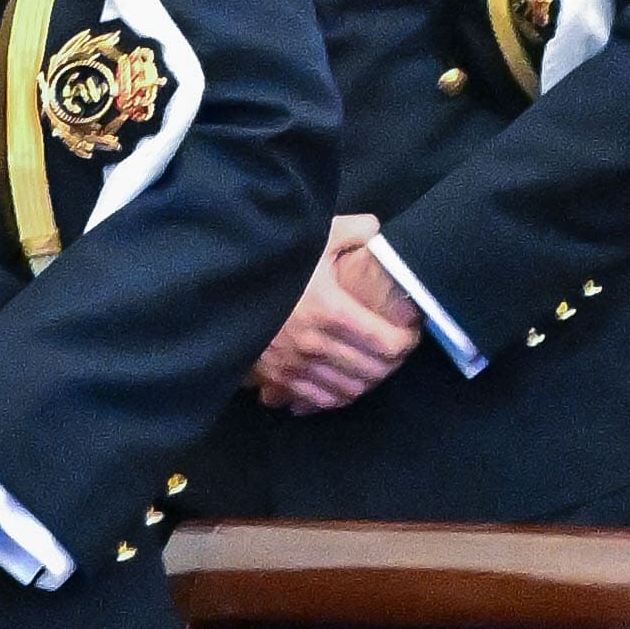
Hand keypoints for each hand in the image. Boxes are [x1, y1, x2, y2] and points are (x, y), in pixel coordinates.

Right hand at [253, 219, 425, 414]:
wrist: (219, 285)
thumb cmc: (272, 262)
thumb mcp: (313, 236)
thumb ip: (351, 231)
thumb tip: (376, 228)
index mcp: (331, 311)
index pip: (386, 343)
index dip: (406, 342)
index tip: (410, 333)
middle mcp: (315, 345)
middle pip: (371, 372)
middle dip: (391, 364)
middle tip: (396, 351)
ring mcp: (294, 366)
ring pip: (347, 391)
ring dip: (366, 382)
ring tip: (372, 368)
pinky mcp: (275, 378)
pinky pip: (317, 400)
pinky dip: (335, 397)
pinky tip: (341, 384)